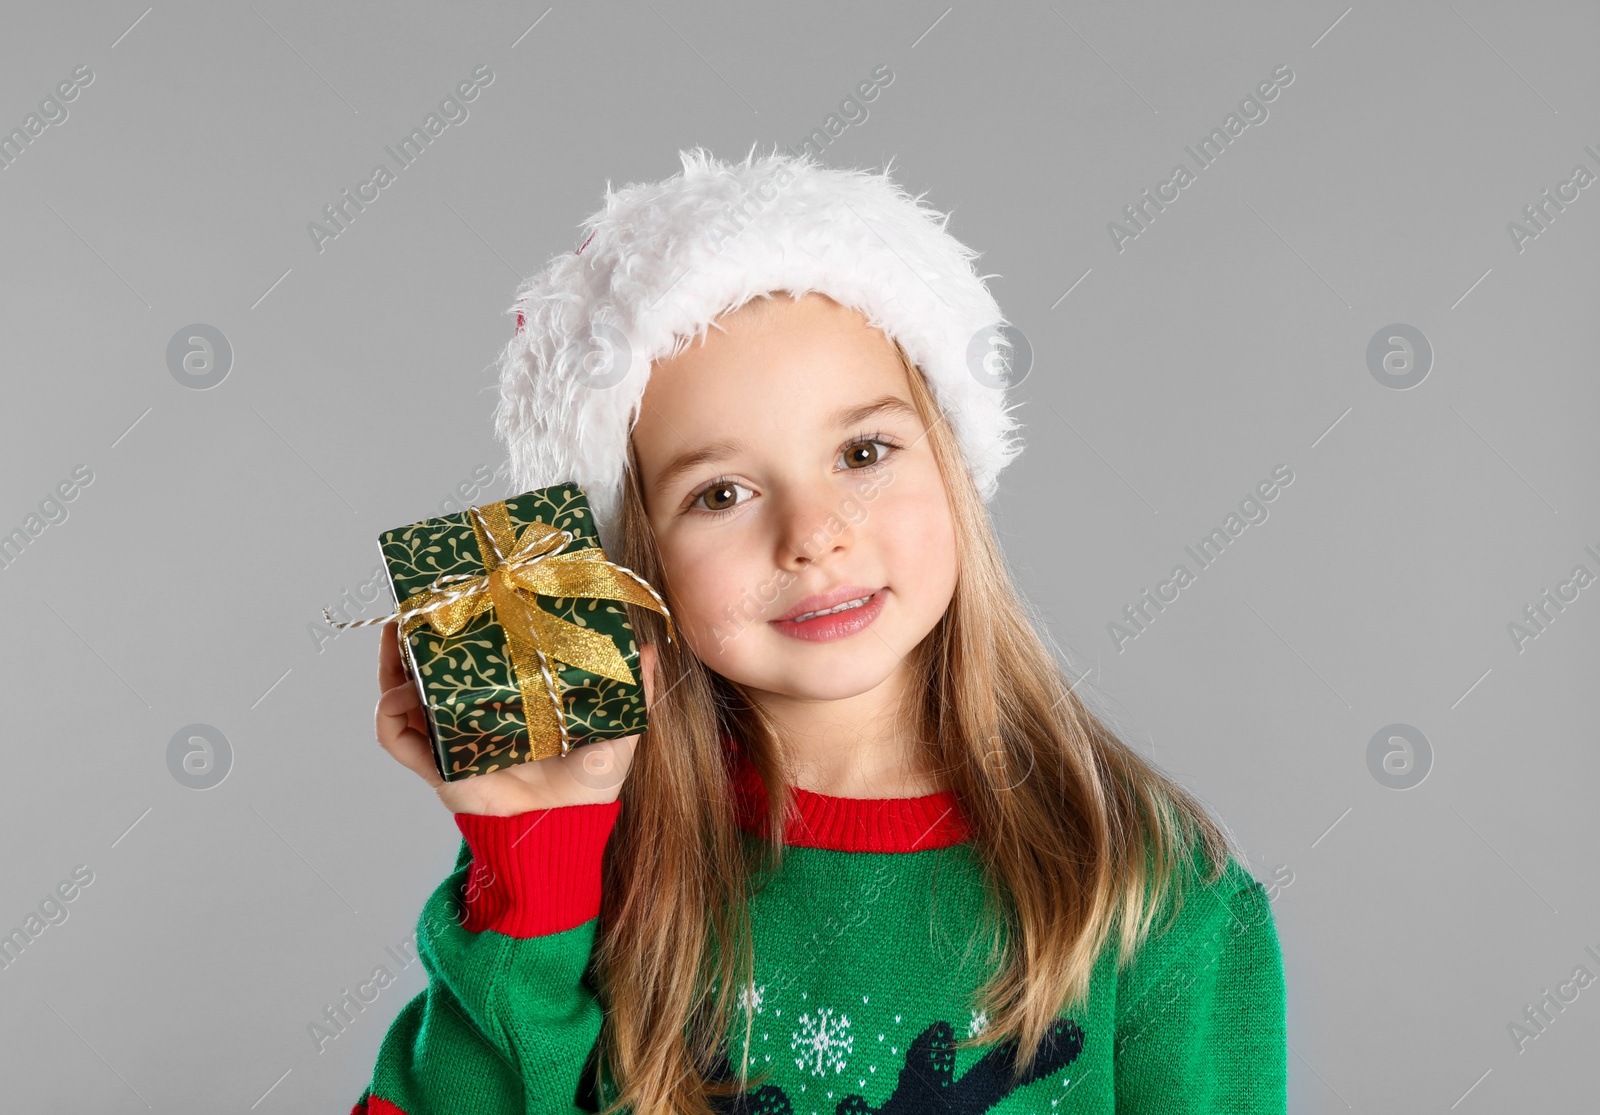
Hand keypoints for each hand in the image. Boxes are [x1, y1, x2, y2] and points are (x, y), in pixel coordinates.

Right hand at [374, 619, 658, 815]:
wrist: (565, 827)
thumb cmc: (590, 782)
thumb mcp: (617, 727)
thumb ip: (635, 690)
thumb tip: (651, 649)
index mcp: (508, 696)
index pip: (477, 651)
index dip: (465, 622)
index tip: (466, 588)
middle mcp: (472, 711)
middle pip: (430, 663)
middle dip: (417, 630)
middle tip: (417, 599)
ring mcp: (449, 735)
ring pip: (403, 690)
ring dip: (393, 660)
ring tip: (397, 630)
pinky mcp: (434, 763)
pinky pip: (395, 734)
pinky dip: (389, 711)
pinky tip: (401, 693)